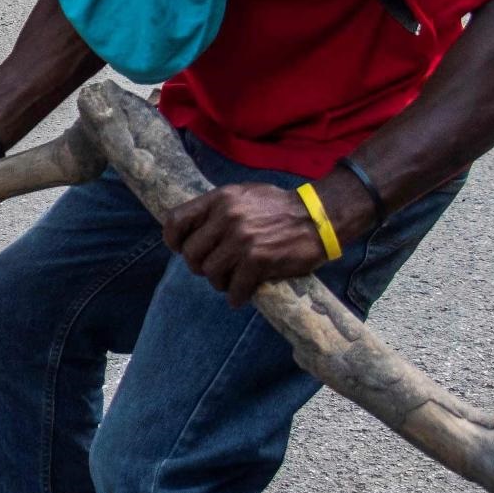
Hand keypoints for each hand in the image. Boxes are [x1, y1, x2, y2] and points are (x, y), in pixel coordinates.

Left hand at [161, 182, 329, 305]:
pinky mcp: (259, 259)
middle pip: (191, 253)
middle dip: (199, 266)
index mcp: (221, 199)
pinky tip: (241, 296)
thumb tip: (192, 228)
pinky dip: (236, 297)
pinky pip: (235, 288)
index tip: (180, 249)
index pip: (176, 221)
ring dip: (219, 283)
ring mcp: (243, 239)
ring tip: (231, 281)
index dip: (173, 240)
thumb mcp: (244, 195)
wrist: (320, 216)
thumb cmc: (280, 207)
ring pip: (210, 272)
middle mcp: (228, 217)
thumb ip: (218, 208)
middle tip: (214, 269)